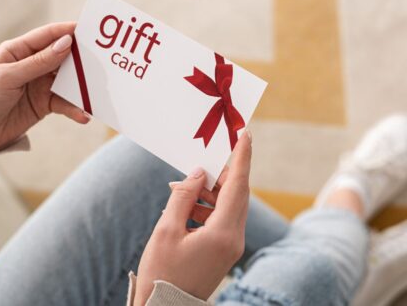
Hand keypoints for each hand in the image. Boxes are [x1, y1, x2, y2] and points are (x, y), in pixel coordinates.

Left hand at [0, 22, 89, 158]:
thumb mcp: (9, 76)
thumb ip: (39, 62)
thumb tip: (65, 44)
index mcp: (19, 51)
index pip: (47, 36)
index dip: (67, 32)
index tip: (88, 33)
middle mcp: (32, 65)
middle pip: (62, 58)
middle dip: (80, 61)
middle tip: (99, 63)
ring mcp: (40, 85)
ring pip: (67, 81)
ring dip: (81, 88)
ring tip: (95, 93)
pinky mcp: (45, 104)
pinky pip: (65, 103)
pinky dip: (75, 109)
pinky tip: (83, 115)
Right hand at [134, 131, 252, 304]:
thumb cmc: (161, 273)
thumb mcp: (167, 230)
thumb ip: (184, 196)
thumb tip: (200, 174)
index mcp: (223, 233)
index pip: (238, 185)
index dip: (242, 157)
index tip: (246, 133)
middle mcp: (235, 238)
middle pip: (236, 194)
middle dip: (221, 174)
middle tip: (203, 160)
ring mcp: (232, 245)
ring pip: (229, 206)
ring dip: (209, 192)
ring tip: (182, 190)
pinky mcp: (225, 250)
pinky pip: (222, 219)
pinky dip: (206, 207)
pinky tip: (186, 208)